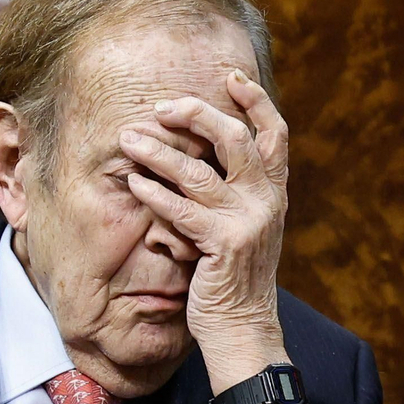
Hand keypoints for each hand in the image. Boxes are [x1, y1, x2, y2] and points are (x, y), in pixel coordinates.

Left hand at [119, 70, 292, 403]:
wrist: (244, 328)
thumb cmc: (234, 276)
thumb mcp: (247, 227)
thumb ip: (237, 191)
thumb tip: (207, 153)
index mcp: (275, 192)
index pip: (275, 133)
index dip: (255, 100)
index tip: (231, 76)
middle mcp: (267, 201)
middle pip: (234, 137)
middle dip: (196, 115)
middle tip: (162, 107)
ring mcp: (248, 221)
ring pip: (198, 170)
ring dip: (158, 151)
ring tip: (127, 139)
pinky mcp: (224, 244)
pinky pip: (182, 208)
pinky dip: (154, 192)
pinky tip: (133, 183)